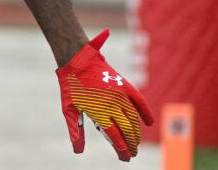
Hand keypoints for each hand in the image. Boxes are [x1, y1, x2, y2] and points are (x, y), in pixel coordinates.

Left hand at [56, 29, 153, 160]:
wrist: (77, 60)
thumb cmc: (70, 86)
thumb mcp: (69, 109)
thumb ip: (76, 130)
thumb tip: (78, 151)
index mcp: (98, 112)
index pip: (115, 136)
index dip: (122, 148)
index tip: (125, 157)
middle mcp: (112, 105)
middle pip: (127, 130)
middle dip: (131, 144)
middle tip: (132, 153)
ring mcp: (120, 95)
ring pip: (133, 119)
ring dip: (137, 132)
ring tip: (136, 142)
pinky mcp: (125, 86)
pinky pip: (140, 102)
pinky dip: (146, 112)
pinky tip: (149, 122)